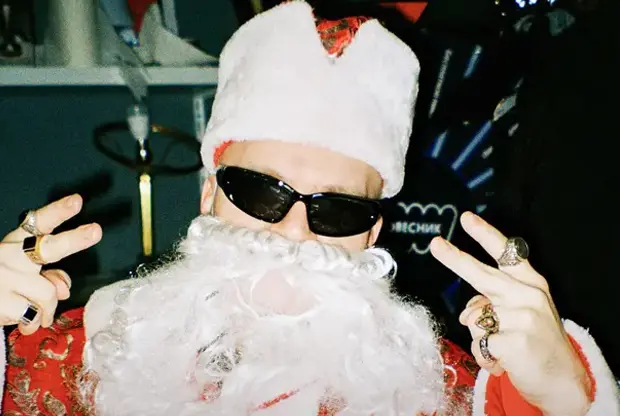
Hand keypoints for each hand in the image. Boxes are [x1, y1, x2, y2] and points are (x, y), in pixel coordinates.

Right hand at [0, 195, 101, 334]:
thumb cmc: (1, 285)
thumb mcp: (20, 275)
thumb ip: (47, 277)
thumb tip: (64, 289)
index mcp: (16, 243)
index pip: (37, 223)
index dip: (58, 211)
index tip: (77, 200)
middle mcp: (9, 256)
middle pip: (48, 247)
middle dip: (74, 239)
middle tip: (96, 230)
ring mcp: (4, 278)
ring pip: (49, 293)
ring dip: (47, 309)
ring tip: (38, 314)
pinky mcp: (1, 303)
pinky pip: (33, 316)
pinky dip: (33, 324)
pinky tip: (24, 323)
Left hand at [430, 212, 591, 415]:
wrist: (564, 382)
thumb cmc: (537, 343)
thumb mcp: (522, 315)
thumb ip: (494, 303)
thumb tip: (468, 313)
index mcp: (532, 284)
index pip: (507, 254)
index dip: (485, 235)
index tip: (466, 218)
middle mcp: (528, 296)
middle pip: (483, 274)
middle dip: (455, 258)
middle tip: (435, 244)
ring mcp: (522, 318)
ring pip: (474, 319)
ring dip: (481, 338)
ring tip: (504, 348)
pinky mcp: (515, 342)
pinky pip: (478, 345)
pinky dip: (484, 357)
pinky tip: (503, 362)